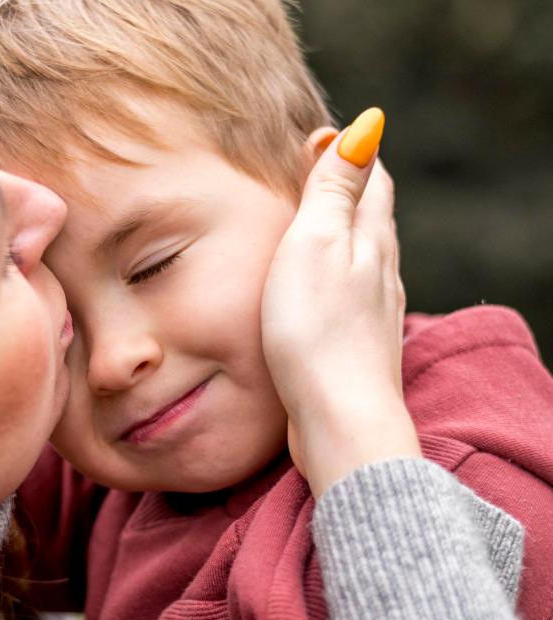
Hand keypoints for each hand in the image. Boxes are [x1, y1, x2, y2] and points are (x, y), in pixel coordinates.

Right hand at [261, 109, 420, 496]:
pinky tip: (319, 290)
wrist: (336, 418)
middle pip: (371, 215)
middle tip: (311, 170)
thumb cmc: (316, 331)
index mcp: (371, 239)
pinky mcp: (358, 347)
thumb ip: (335, 187)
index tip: (314, 138)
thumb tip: (367, 126)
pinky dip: (335, 276)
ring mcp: (374, 312)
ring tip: (311, 224)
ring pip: (364, 257)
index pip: (370, 178)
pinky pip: (351, 295)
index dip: (346, 153)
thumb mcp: (315, 243)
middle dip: (347, 188)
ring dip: (342, 234)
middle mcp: (383, 272)